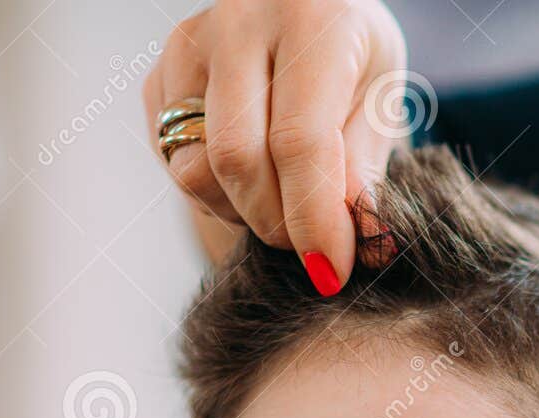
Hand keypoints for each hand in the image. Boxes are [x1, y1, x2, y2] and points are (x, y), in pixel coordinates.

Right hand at [142, 0, 407, 287]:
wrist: (302, 7)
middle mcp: (236, 24)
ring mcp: (186, 50)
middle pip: (237, 159)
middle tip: (311, 245)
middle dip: (277, 225)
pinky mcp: (157, 79)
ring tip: (283, 204)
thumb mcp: (380, 100)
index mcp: (307, 20)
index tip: (332, 271)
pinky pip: (174, 166)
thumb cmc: (350, 57)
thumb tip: (363, 243)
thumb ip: (365, 167)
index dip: (315, 219)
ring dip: (243, 214)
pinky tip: (251, 181)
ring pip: (195, 170)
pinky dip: (216, 197)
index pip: (299, 140)